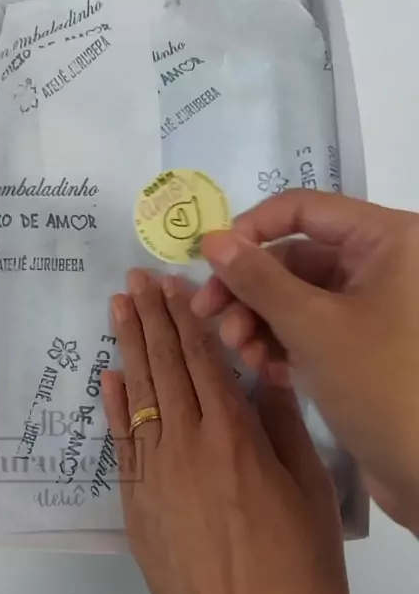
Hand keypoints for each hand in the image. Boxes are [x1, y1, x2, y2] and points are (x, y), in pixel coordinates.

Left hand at [102, 271, 347, 593]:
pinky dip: (114, 405)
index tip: (170, 284)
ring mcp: (156, 475)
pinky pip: (122, 442)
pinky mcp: (137, 504)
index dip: (185, 318)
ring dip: (127, 347)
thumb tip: (271, 370)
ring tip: (117, 308)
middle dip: (150, 318)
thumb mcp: (310, 492)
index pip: (204, 360)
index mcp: (234, 436)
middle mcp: (187, 445)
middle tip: (134, 279)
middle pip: (165, 367)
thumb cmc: (297, 569)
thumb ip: (286, 426)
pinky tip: (108, 376)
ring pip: (139, 395)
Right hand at [192, 190, 418, 533]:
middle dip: (249, 288)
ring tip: (239, 351)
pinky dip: (284, 340)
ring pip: (299, 294)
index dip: (251, 229)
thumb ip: (258, 278)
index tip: (210, 261)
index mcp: (386, 238)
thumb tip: (211, 240)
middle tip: (207, 315)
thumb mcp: (312, 325)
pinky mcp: (365, 341)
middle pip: (296, 255)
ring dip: (261, 318)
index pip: (303, 209)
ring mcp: (374, 304)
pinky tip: (268, 369)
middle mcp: (383, 262)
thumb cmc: (380, 384)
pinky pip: (313, 324)